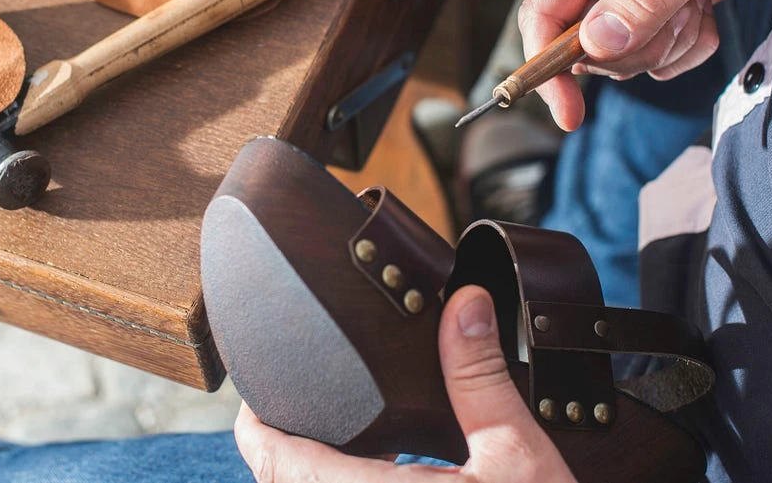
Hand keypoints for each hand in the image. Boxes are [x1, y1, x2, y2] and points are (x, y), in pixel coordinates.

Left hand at [234, 285, 576, 482]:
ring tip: (347, 437)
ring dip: (319, 474)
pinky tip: (386, 477)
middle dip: (289, 447)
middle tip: (308, 404)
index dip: (255, 423)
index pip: (274, 460)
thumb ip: (478, 379)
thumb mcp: (516, 455)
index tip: (259, 393)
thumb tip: (464, 305)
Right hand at [518, 0, 771, 130]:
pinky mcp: (649, 2)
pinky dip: (685, 44)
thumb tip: (596, 45)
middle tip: (687, 11)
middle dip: (636, 46)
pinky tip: (707, 7)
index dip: (544, 61)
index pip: (543, 7)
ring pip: (620, 52)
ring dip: (668, 42)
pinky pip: (651, 52)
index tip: (567, 110)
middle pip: (582, 42)